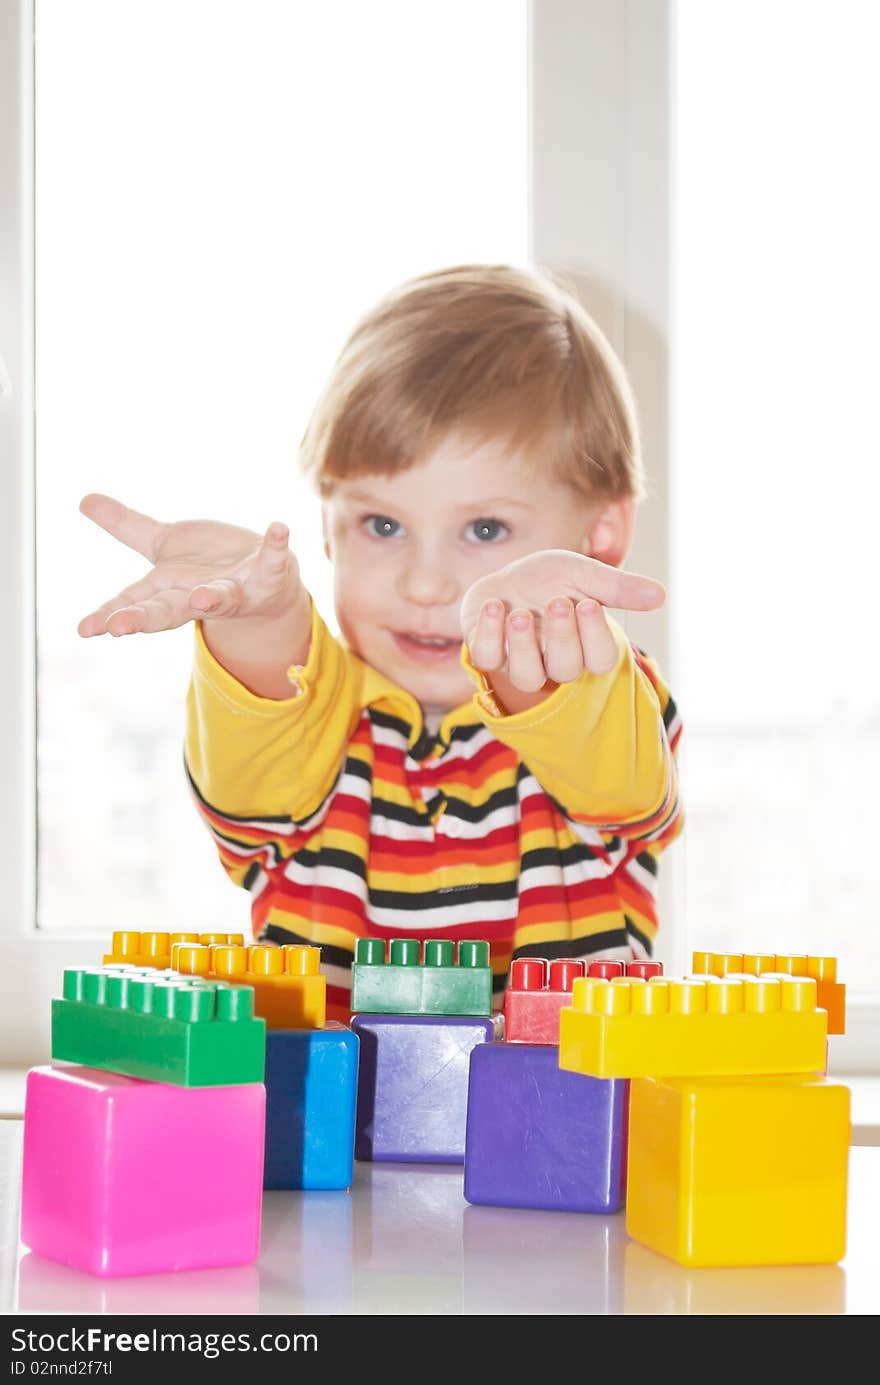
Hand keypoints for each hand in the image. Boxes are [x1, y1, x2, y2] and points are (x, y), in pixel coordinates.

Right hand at [77, 493, 301, 637]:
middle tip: (119, 627)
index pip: (133, 604)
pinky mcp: (268, 575)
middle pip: (168, 610)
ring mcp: (235, 589)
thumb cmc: (209, 566)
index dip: (108, 615)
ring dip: (211, 597)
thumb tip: (84, 499)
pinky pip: (273, 561)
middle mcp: (198, 595)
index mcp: (169, 590)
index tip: (85, 629)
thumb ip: (127, 527)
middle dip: (145, 618)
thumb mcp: (164, 545)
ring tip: (201, 597)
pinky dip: (277, 546)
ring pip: (221, 598)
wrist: (265, 578)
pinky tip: (279, 528)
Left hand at [460, 548, 664, 695]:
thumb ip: (617, 587)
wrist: (505, 576)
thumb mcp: (582, 574)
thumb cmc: (549, 580)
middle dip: (562, 637)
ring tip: (520, 613)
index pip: (600, 660)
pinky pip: (487, 658)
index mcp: (583, 645)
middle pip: (565, 670)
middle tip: (558, 602)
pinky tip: (493, 606)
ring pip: (526, 677)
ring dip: (522, 645)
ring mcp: (518, 661)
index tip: (589, 603)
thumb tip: (660, 596)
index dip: (596, 636)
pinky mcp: (488, 653)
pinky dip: (488, 633)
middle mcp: (553, 660)